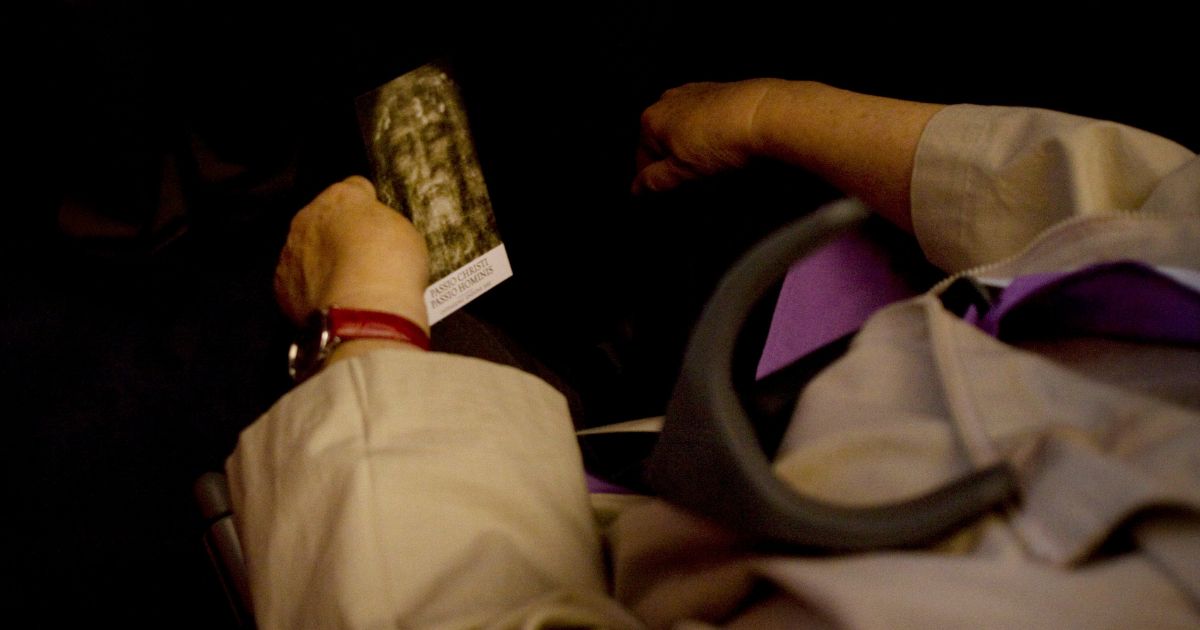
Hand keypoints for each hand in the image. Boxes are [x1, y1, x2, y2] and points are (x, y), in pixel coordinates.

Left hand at [274, 176, 429, 330]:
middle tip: (362, 258)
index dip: (368, 204)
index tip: (377, 223)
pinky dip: (310, 290)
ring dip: (320, 262)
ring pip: (305, 251)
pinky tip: (331, 302)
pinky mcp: (281, 287)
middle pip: (322, 219)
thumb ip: (381, 223)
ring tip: (346, 285)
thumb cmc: (392, 265)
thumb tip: (371, 230)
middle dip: (337, 234)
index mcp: (340, 197)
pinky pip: (297, 282)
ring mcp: (290, 253)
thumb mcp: (403, 231)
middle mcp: (307, 218)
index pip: (354, 188)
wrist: (364, 310)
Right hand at [632, 79, 780, 193]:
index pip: (642, 158)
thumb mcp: (682, 171)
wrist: (762, 113)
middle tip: (693, 176)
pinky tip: (723, 142)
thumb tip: (638, 187)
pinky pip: (702, 117)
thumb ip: (655, 180)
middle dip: (673, 160)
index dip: (652, 178)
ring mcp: (691, 93)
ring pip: (682, 128)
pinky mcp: (715, 90)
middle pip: (661, 141)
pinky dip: (707, 131)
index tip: (665, 189)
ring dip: (691, 146)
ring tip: (712, 160)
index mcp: (651, 120)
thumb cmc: (722, 138)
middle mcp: (667, 101)